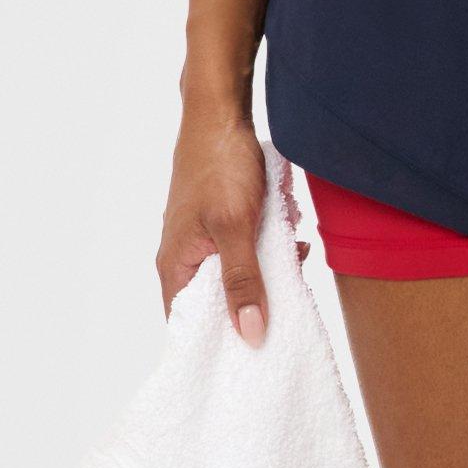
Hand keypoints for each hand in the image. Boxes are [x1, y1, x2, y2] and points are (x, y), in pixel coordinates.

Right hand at [157, 103, 270, 334]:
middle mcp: (184, 257)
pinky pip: (247, 251)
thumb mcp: (236, 227)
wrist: (221, 115)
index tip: (254, 352)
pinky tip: (291, 238)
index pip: (190, 326)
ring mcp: (203, 239)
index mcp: (174, 266)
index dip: (219, 343)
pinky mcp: (222, 224)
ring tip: (293, 257)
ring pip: (238, 275)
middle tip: (287, 300)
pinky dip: (270, 250)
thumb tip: (250, 334)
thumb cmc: (218, 166)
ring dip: (268, 272)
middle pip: (219, 302)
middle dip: (254, 302)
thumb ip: (243, 280)